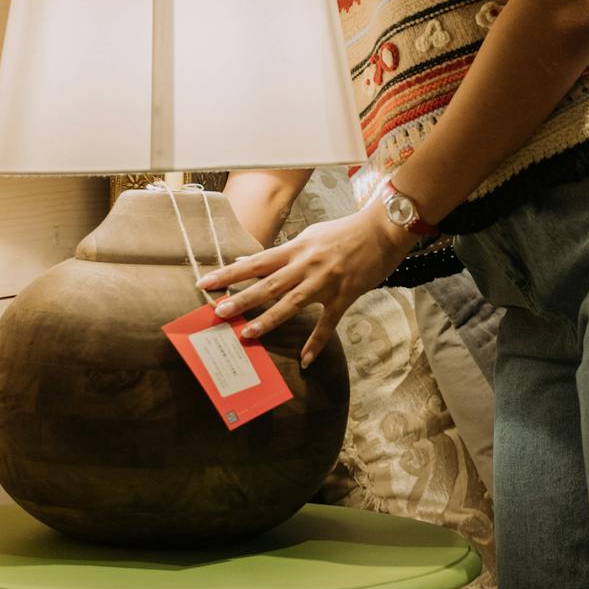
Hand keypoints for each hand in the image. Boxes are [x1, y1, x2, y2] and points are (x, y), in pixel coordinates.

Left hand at [197, 201, 419, 366]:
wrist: (382, 229)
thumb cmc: (345, 231)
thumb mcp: (311, 235)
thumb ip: (285, 252)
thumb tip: (254, 263)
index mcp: (296, 248)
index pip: (256, 262)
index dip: (230, 272)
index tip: (206, 282)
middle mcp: (307, 264)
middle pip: (269, 283)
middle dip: (242, 298)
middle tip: (218, 312)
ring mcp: (326, 281)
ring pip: (292, 302)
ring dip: (268, 319)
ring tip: (247, 333)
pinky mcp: (345, 295)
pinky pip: (328, 323)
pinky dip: (316, 343)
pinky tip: (305, 359)